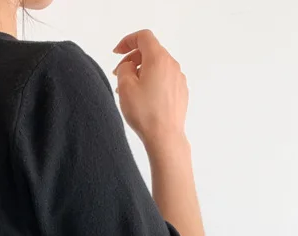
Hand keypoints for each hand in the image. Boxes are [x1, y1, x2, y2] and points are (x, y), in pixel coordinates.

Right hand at [113, 30, 188, 151]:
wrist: (165, 136)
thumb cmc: (145, 113)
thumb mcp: (125, 87)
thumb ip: (124, 68)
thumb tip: (129, 66)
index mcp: (158, 59)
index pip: (143, 37)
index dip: (127, 41)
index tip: (117, 52)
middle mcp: (171, 65)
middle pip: (150, 51)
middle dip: (132, 59)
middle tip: (118, 74)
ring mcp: (178, 78)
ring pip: (157, 67)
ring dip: (141, 72)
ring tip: (128, 90)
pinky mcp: (180, 91)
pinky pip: (164, 79)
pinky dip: (151, 82)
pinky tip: (142, 98)